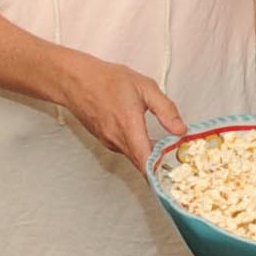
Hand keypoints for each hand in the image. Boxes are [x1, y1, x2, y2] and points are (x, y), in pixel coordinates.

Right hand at [57, 50, 186, 165]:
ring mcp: (109, 142)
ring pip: (134, 158)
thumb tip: (180, 129)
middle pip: (142, 164)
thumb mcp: (145, 87)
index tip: (176, 175)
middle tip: (179, 163)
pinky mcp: (105, 140)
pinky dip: (138, 149)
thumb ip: (165, 110)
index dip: (161, 174)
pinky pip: (125, 150)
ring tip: (166, 151)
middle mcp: (117, 140)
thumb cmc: (106, 80)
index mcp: (129, 128)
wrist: (75, 81)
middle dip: (160, 167)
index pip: (146, 163)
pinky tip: (146, 140)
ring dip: (149, 157)